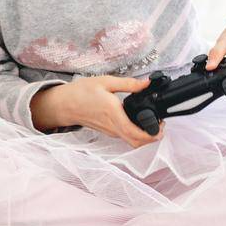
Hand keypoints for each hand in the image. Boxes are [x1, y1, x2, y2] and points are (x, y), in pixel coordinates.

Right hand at [44, 76, 161, 147]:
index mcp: (114, 114)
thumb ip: (129, 84)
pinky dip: (135, 133)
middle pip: (137, 143)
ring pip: (132, 141)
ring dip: (145, 136)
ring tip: (151, 121)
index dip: (153, 134)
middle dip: (153, 138)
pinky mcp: (108, 131)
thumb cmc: (81, 92)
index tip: (161, 125)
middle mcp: (113, 127)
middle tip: (160, 125)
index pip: (137, 134)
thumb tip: (147, 83)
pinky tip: (138, 120)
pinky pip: (125, 137)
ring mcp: (110, 131)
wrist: (64, 104)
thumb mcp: (105, 81)